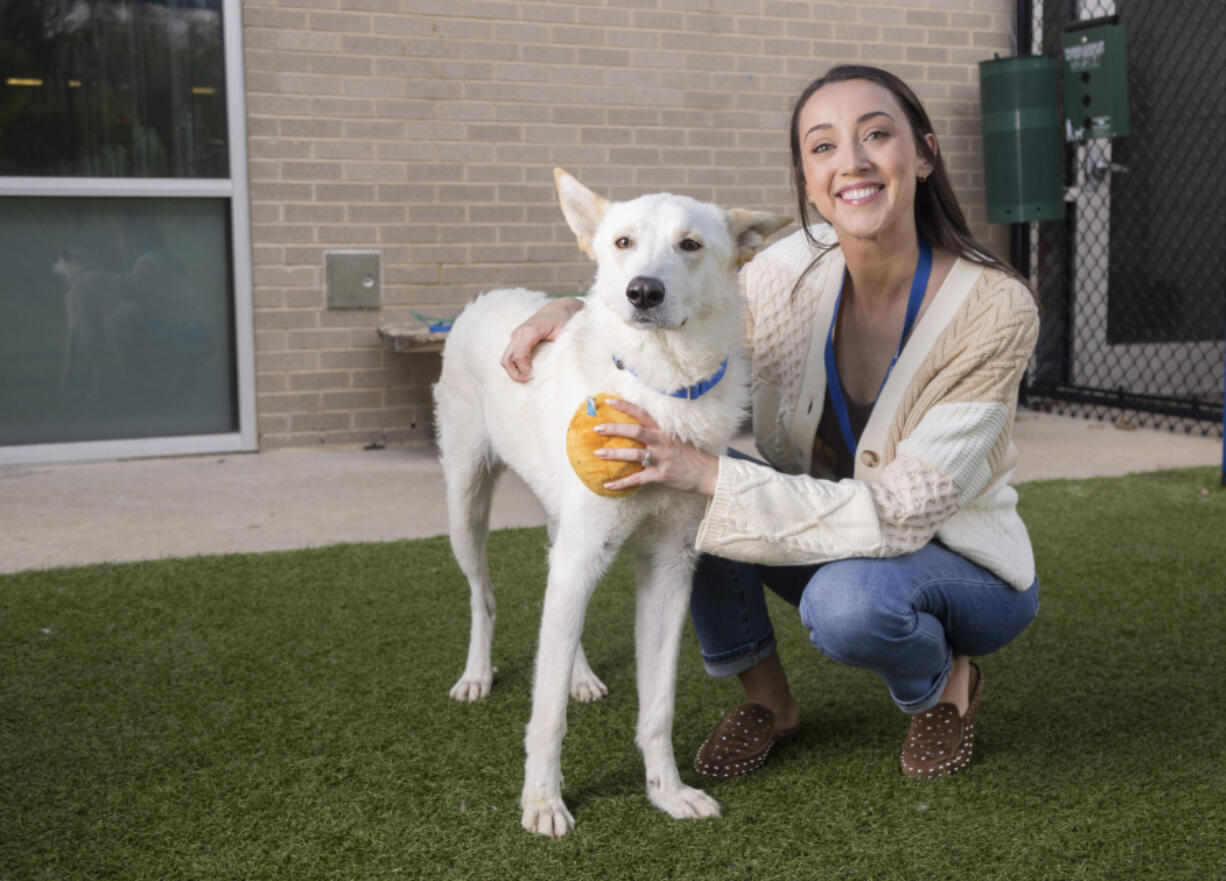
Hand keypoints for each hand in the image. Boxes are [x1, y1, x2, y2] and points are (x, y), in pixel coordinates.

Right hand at [500, 297, 583, 381]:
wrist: (560, 308)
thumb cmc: (564, 320)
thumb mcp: (564, 334)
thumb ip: (558, 348)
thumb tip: (554, 368)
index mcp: (529, 331)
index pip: (519, 356)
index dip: (524, 370)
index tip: (535, 377)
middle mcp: (519, 333)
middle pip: (507, 359)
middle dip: (515, 374)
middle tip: (529, 380)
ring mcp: (516, 335)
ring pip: (506, 358)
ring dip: (513, 371)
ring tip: (528, 376)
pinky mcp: (517, 338)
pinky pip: (510, 354)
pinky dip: (515, 365)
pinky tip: (527, 370)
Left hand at [594, 399, 719, 495]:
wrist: (708, 473)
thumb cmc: (689, 456)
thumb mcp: (675, 440)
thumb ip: (657, 435)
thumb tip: (636, 431)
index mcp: (663, 431)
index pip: (642, 414)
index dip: (625, 406)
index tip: (609, 400)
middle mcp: (661, 442)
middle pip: (636, 431)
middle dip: (615, 429)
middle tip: (597, 428)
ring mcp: (661, 459)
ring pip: (634, 454)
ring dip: (614, 454)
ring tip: (598, 454)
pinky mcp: (661, 475)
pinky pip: (637, 479)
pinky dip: (622, 483)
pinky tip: (608, 485)